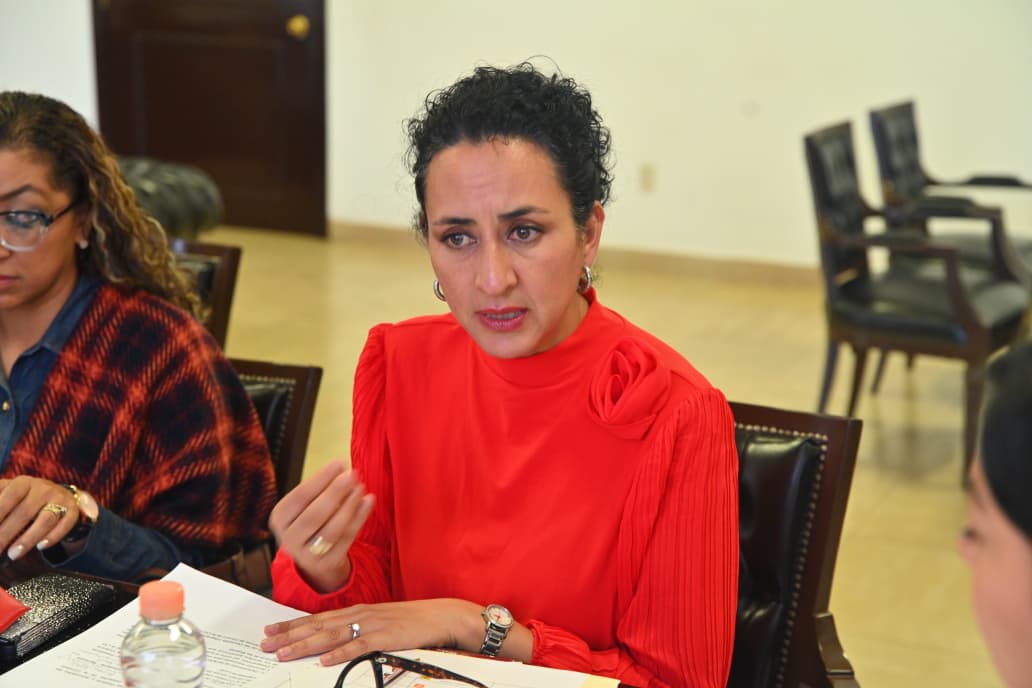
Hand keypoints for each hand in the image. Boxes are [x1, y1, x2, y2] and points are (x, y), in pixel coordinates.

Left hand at [0, 476, 78, 558]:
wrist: (59, 496)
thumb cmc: (25, 501)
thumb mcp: (8, 495)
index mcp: (22, 483)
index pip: (8, 497)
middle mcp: (42, 488)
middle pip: (24, 512)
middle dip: (6, 533)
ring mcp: (59, 498)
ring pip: (45, 519)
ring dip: (28, 539)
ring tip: (13, 555)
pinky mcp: (72, 510)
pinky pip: (64, 524)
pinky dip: (53, 536)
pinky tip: (41, 547)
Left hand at [260, 598, 483, 665]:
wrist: (442, 615)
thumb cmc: (413, 621)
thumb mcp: (380, 622)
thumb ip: (358, 629)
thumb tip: (333, 642)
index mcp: (357, 611)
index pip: (317, 618)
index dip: (292, 624)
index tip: (270, 630)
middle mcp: (360, 614)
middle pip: (317, 626)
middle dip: (289, 635)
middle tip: (265, 643)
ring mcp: (372, 624)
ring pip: (331, 635)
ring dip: (305, 645)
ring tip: (284, 652)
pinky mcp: (387, 636)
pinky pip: (360, 646)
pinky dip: (341, 653)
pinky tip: (325, 661)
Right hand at [268, 461, 374, 592]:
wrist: (313, 561)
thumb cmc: (310, 523)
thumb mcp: (305, 506)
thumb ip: (319, 489)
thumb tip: (341, 468)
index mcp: (279, 518)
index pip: (299, 497)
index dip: (320, 479)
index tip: (339, 463)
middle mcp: (289, 539)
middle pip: (314, 515)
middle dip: (335, 492)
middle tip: (352, 475)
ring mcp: (307, 555)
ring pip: (331, 530)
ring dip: (349, 506)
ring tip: (361, 488)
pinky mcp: (327, 564)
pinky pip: (347, 539)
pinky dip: (359, 519)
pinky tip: (368, 501)